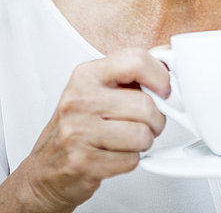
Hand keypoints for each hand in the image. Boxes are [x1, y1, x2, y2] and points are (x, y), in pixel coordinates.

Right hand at [20, 48, 169, 211]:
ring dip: (144, 142)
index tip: (164, 89)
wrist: (46, 169)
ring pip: (142, 135)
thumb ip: (132, 72)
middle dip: (156, 119)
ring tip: (129, 139)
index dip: (160, 75)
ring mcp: (79, 130)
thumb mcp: (99, 89)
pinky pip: (131, 160)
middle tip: (147, 122)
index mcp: (87, 74)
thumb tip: (167, 57)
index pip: (135, 60)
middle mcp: (80, 99)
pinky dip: (131, 160)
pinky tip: (115, 154)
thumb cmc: (79, 125)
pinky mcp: (83, 161)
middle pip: (145, 104)